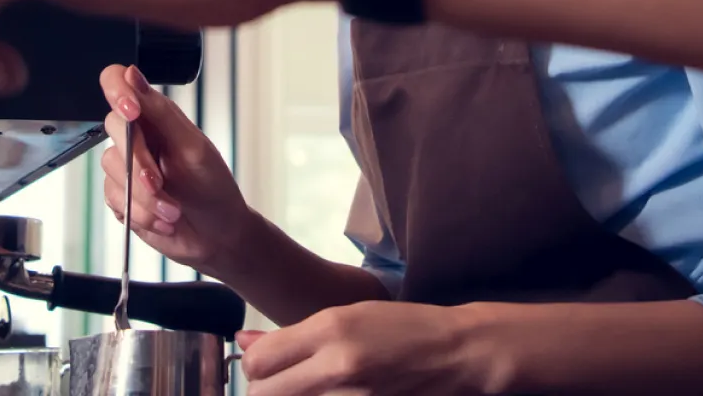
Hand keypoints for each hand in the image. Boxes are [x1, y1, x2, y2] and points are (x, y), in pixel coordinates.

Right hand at [99, 65, 259, 277]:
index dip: (117, 91)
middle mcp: (136, 136)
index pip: (118, 82)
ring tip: (172, 210)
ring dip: (144, 196)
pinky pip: (114, 198)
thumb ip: (160, 112)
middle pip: (112, 127)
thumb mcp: (192, 147)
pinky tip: (162, 219)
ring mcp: (126, 167)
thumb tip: (132, 74)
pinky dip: (140, 212)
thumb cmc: (213, 187)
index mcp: (155, 115)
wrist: (218, 237)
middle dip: (138, 162)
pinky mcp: (120, 196)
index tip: (131, 113)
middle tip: (160, 184)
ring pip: (111, 168)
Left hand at [238, 302, 500, 395]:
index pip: (258, 362)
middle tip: (287, 383)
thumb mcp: (348, 316)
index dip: (257, 366)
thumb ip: (293, 335)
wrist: (458, 354)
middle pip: (263, 394)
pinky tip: (328, 395)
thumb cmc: (402, 328)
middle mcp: (337, 367)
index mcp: (330, 330)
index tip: (270, 366)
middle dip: (267, 390)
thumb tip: (244, 344)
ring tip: (310, 389)